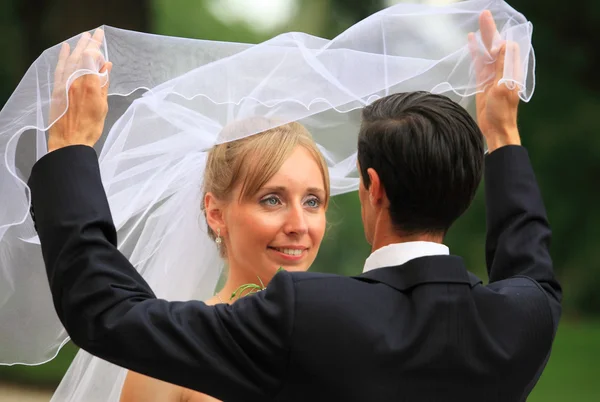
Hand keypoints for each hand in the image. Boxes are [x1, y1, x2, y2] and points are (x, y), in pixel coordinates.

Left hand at [48, 29, 112, 152]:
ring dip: (77, 47)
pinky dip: (63, 57)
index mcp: (89, 85)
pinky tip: (65, 49)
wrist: (69, 141)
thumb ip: (103, 84)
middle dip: (88, 43)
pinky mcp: (57, 89)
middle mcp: (75, 81)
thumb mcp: (102, 106)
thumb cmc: (89, 127)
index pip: (91, 57)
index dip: (96, 46)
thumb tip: (105, 67)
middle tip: (94, 33)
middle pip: (81, 56)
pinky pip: (60, 68)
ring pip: (71, 60)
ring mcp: (64, 84)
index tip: (100, 38)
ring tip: (82, 37)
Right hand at [468, 10, 521, 151]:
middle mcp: (503, 69)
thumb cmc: (503, 111)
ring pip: (487, 52)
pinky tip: (471, 41)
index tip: (492, 23)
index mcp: (512, 69)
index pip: (508, 46)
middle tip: (484, 14)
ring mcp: (492, 75)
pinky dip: (475, 52)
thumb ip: (502, 66)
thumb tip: (503, 45)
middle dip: (490, 31)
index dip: (501, 34)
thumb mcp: (503, 86)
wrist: (496, 129)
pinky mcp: (483, 81)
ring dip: (483, 38)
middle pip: (496, 46)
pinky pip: (479, 63)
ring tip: (478, 23)